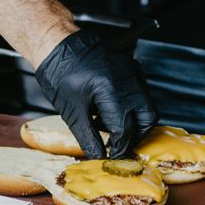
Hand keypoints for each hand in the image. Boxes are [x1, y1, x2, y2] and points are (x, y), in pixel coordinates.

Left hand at [35, 30, 158, 158]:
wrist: (57, 45)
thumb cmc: (60, 74)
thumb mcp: (72, 112)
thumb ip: (89, 138)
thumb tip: (98, 157)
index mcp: (113, 90)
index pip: (126, 129)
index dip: (120, 148)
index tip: (114, 159)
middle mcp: (129, 79)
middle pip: (147, 118)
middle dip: (135, 135)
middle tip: (117, 145)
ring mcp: (132, 72)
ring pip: (145, 105)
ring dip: (131, 121)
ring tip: (104, 123)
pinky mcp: (130, 69)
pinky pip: (138, 93)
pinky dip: (128, 106)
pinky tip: (106, 109)